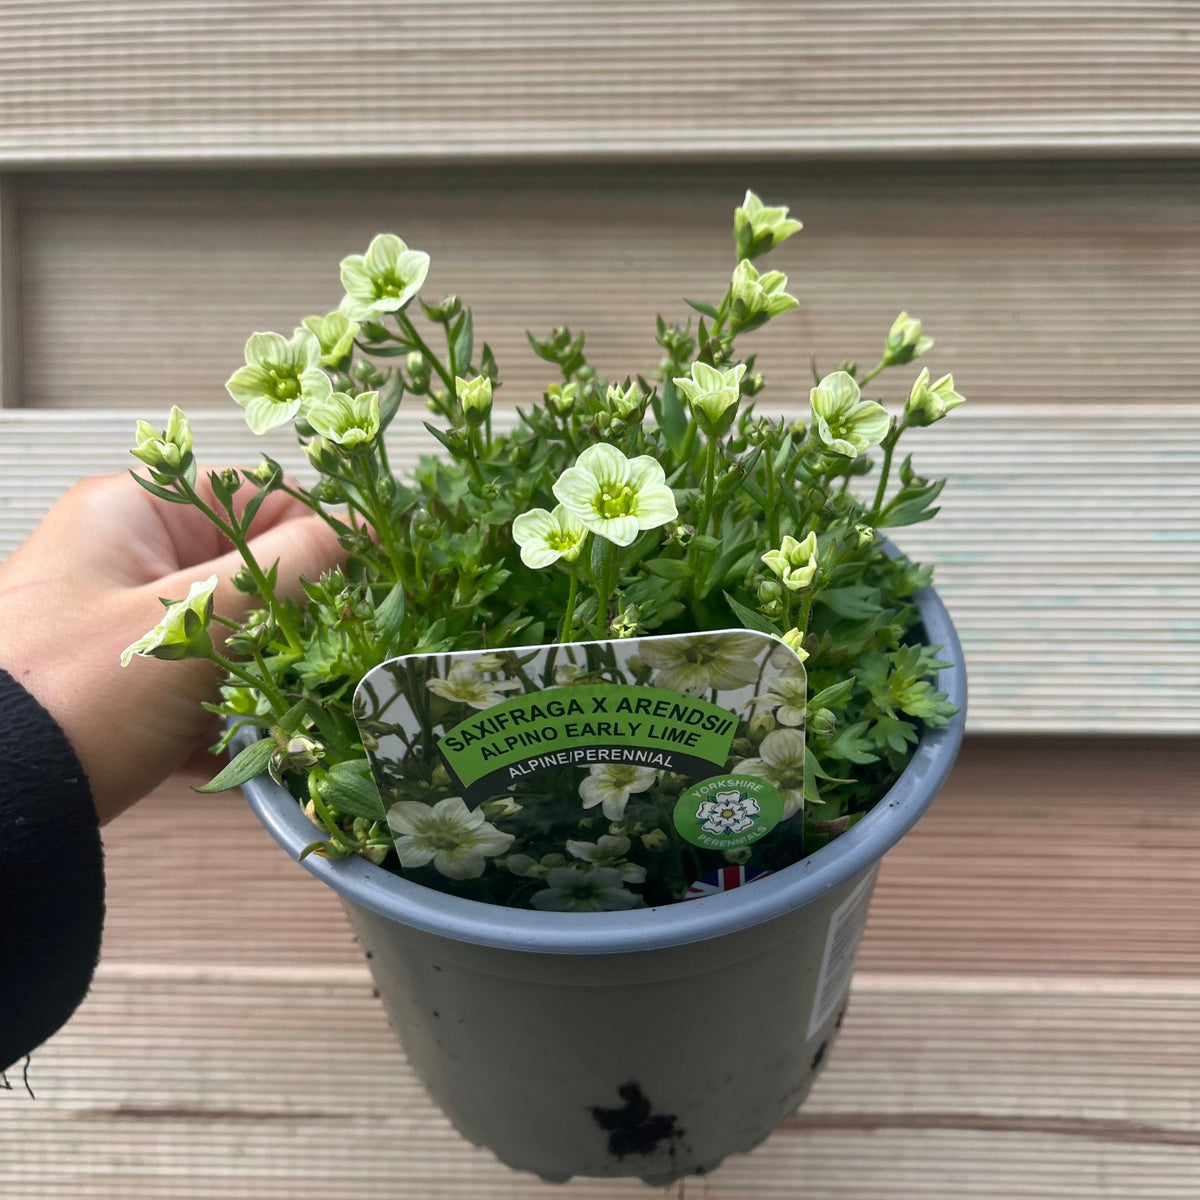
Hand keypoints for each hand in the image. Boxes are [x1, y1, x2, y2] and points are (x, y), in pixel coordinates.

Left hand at [0, 471, 344, 823]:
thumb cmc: (81, 692)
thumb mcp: (197, 617)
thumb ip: (290, 565)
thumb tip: (361, 531)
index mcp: (135, 512)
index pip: (259, 497)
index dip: (320, 538)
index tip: (362, 590)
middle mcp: (124, 555)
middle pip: (246, 570)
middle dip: (287, 622)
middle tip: (316, 663)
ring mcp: (118, 621)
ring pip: (227, 632)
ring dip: (259, 673)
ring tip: (274, 712)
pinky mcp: (119, 681)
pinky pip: (195, 680)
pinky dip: (221, 711)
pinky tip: (233, 747)